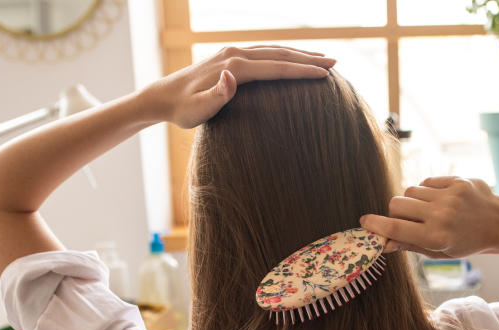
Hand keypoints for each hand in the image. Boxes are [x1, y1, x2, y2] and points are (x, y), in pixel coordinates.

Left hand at [140, 45, 334, 128]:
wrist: (163, 97)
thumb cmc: (182, 110)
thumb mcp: (197, 110)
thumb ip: (216, 95)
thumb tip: (231, 76)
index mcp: (233, 67)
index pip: (275, 67)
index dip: (301, 71)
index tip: (324, 74)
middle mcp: (235, 54)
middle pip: (279, 54)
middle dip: (308, 59)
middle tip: (335, 63)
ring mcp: (233, 53)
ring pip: (273, 50)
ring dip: (299, 54)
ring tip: (322, 59)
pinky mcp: (230, 57)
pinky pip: (264, 52)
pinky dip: (283, 54)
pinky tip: (293, 59)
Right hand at [360, 176, 498, 257]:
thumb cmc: (466, 242)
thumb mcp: (439, 252)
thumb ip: (410, 245)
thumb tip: (383, 242)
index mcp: (436, 237)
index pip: (395, 227)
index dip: (376, 225)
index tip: (364, 222)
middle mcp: (441, 215)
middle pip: (396, 204)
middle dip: (394, 211)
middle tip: (404, 219)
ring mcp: (449, 196)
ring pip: (410, 191)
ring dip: (411, 201)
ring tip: (426, 210)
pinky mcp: (456, 181)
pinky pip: (426, 182)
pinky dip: (426, 191)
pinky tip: (439, 200)